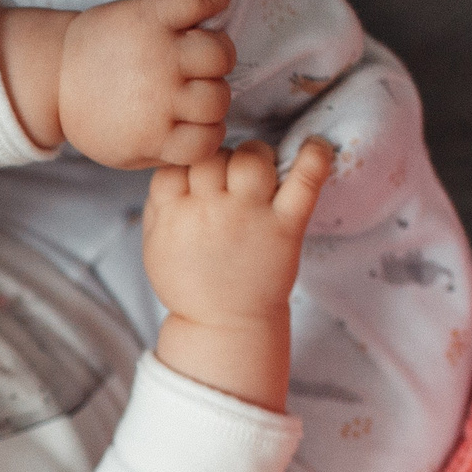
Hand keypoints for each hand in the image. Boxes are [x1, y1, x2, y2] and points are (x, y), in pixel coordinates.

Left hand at [0, 0, 235, 167]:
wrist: (53, 73)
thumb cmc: (95, 115)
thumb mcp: (126, 154)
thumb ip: (169, 153)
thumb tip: (209, 138)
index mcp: (152, 135)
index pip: (211, 139)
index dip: (208, 130)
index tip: (192, 119)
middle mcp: (157, 94)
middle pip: (219, 96)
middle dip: (212, 92)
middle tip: (193, 83)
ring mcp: (155, 50)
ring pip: (219, 53)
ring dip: (217, 53)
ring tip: (197, 52)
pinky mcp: (149, 12)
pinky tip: (212, 5)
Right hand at [144, 135, 334, 407]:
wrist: (224, 327)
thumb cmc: (191, 286)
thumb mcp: (154, 247)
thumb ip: (159, 206)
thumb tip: (174, 169)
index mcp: (175, 214)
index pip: (178, 164)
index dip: (189, 166)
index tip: (199, 181)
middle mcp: (211, 209)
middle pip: (214, 156)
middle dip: (221, 159)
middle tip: (230, 180)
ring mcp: (250, 216)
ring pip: (251, 157)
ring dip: (256, 155)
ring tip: (259, 172)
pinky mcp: (286, 227)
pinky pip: (304, 181)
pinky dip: (315, 159)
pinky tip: (317, 145)